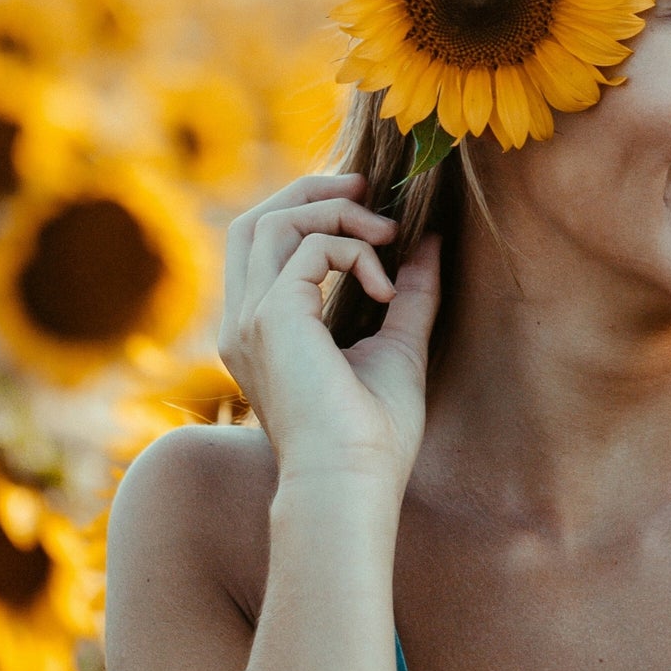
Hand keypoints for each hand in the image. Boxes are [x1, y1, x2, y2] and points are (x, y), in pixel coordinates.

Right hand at [217, 173, 440, 490]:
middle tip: (369, 188)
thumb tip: (429, 243)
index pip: (261, 245)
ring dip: (336, 213)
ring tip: (388, 234)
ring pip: (273, 221)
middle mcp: (242, 321)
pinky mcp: (272, 316)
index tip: (366, 203)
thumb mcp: (398, 346)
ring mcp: (249, 318)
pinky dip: (355, 251)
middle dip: (311, 191)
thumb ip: (408, 292)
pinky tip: (386, 292)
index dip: (307, 210)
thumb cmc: (373, 436)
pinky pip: (310, 247)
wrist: (353, 482)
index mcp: (260, 331)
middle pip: (255, 220)